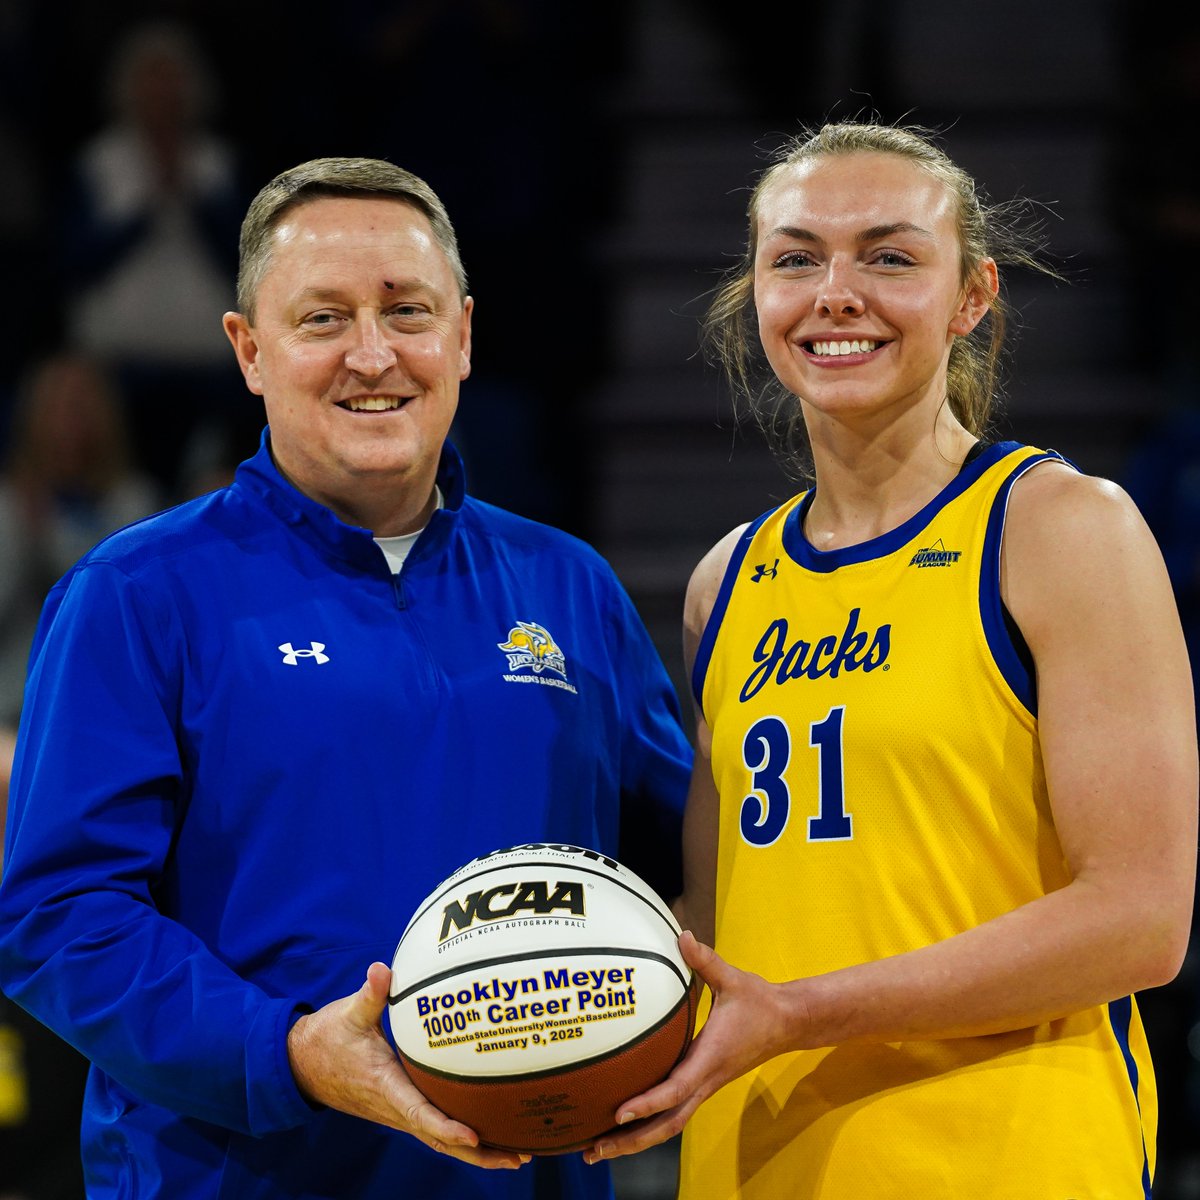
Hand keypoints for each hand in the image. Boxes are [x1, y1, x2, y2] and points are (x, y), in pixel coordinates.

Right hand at [288, 962, 529, 1168]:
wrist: (304, 1064)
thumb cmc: (330, 1037)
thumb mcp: (348, 1013)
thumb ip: (370, 993)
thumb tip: (381, 969)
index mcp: (385, 1087)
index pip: (418, 1113)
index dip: (445, 1127)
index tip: (473, 1135)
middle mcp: (395, 1108)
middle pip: (440, 1140)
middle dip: (478, 1153)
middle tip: (518, 1155)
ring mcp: (400, 1112)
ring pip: (440, 1140)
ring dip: (477, 1153)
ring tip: (518, 1153)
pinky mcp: (402, 1108)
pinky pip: (436, 1129)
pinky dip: (462, 1139)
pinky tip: (490, 1133)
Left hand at [583, 932, 802, 1162]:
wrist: (787, 1022)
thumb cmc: (759, 1001)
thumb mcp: (733, 978)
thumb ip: (706, 961)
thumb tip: (683, 936)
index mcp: (710, 1059)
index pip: (676, 1090)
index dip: (648, 1103)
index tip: (619, 1113)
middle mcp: (705, 1081)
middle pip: (666, 1124)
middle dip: (630, 1140)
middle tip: (593, 1152)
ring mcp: (704, 1086)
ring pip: (668, 1125)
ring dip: (635, 1140)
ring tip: (598, 1151)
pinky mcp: (703, 1084)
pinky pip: (673, 1113)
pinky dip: (648, 1124)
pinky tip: (625, 1125)